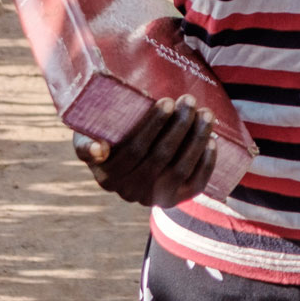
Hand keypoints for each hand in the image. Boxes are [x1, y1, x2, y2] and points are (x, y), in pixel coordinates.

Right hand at [72, 94, 217, 207]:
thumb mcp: (87, 135)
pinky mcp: (175, 200)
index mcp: (107, 175)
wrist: (128, 158)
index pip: (134, 149)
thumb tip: (100, 149)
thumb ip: (86, 142)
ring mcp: (153, 199)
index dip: (153, 125)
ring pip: (180, 170)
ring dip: (196, 140)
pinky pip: (194, 185)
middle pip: (160, 157)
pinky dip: (206, 164)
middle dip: (179, 126)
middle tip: (190, 100)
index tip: (167, 101)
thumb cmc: (108, 135)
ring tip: (206, 115)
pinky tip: (212, 142)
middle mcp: (129, 192)